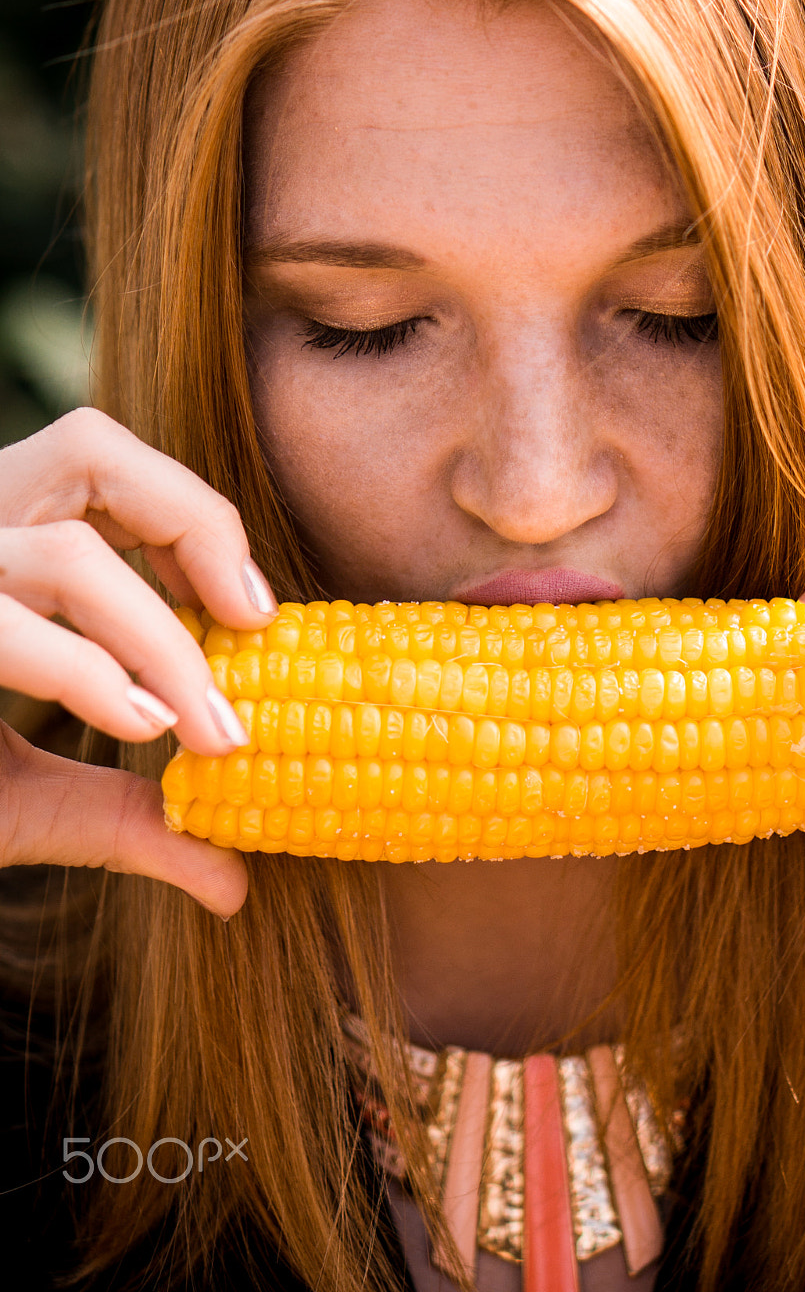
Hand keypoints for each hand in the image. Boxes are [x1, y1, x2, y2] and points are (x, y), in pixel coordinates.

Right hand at [0, 408, 277, 915]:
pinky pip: (7, 626)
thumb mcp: (28, 805)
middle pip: (92, 450)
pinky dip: (89, 672)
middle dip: (196, 526)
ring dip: (160, 639)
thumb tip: (232, 880)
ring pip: (69, 550)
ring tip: (208, 725)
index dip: (194, 518)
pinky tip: (142, 723)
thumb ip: (124, 820)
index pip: (108, 468)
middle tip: (253, 621)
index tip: (252, 611)